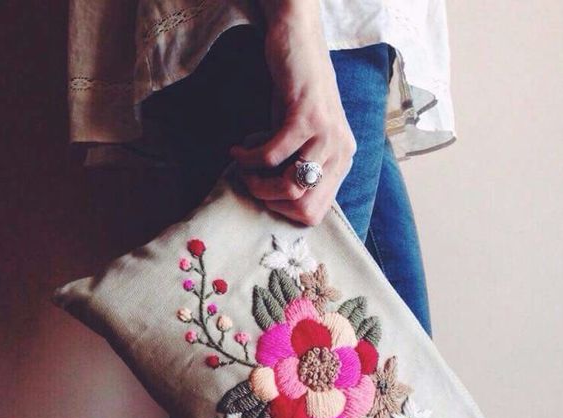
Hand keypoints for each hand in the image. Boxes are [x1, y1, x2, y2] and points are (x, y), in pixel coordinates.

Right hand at [229, 0, 355, 226]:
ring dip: (257, 183)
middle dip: (269, 201)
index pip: (315, 212)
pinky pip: (271, 156)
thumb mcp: (303, 139)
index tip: (264, 193)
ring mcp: (327, 135)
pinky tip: (237, 150)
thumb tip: (273, 199)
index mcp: (342, 161)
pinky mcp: (306, 118)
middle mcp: (341, 152)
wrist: (298, 43)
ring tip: (243, 168)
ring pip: (290, 187)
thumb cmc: (295, 94)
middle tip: (250, 182)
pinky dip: (248, 158)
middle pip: (304, 207)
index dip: (284, 210)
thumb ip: (297, 167)